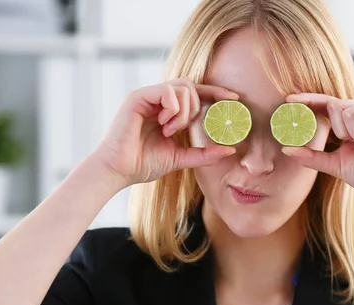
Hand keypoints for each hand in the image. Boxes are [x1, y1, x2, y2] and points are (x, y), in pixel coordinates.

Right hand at [92, 78, 238, 185]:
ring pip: (182, 86)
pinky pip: (167, 91)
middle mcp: (157, 99)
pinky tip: (164, 124)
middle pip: (191, 85)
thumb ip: (204, 153)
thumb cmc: (143, 164)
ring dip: (184, 111)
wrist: (119, 171)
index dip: (216, 92)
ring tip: (170, 130)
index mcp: (167, 110)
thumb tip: (230, 150)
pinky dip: (173, 109)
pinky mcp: (138, 97)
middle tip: (184, 127)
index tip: (235, 98)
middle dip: (196, 106)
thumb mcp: (181, 158)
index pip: (195, 93)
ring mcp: (148, 96)